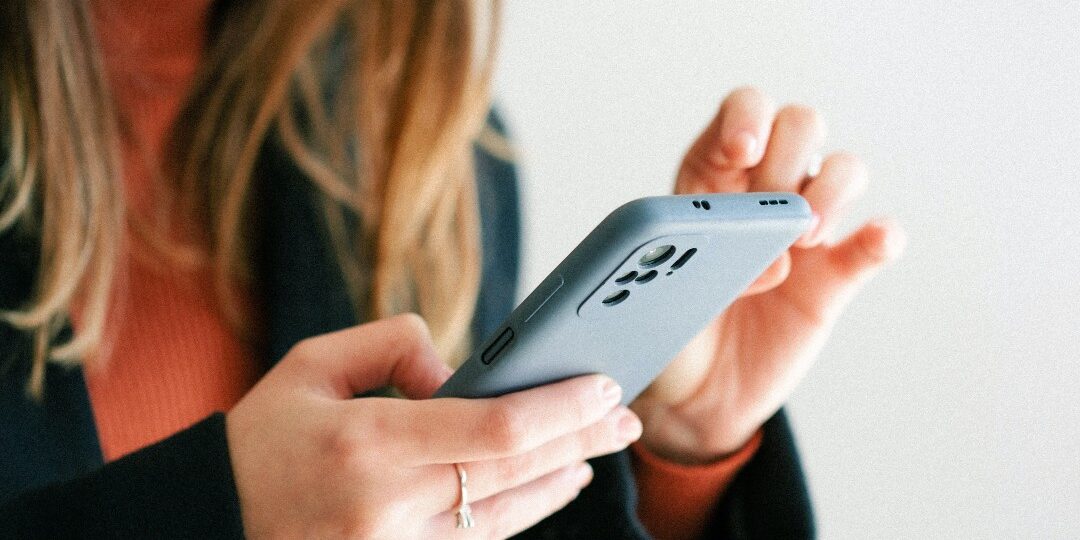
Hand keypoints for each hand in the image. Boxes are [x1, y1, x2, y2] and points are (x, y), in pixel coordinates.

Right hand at [227, 314, 642, 537]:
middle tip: (625, 416)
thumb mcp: (311, 365)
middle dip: (581, 439)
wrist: (209, 521)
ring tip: (596, 450)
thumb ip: (391, 346)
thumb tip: (458, 371)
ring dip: (559, 480)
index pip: (494, 428)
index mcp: (368, 442)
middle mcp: (388, 504)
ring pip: (505, 514)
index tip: (603, 385)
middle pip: (514, 471)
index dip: (561, 408)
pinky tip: (547, 487)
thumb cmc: (261, 438)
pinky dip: (521, 511)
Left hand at [631, 88, 905, 463]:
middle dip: (790, 156)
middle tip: (771, 210)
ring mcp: (805, 230)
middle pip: (800, 126)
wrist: (693, 395)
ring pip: (844, 169)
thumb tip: (767, 259)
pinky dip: (882, 235)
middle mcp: (763, 193)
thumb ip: (700, 265)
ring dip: (833, 190)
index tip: (743, 150)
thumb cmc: (667, 331)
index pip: (741, 114)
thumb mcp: (657, 294)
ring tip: (804, 238)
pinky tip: (875, 241)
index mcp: (710, 180)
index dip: (747, 117)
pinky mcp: (836, 275)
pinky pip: (875, 242)